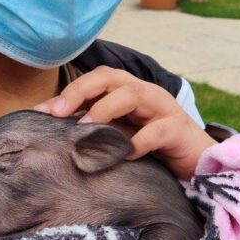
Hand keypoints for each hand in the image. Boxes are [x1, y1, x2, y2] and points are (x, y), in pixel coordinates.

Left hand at [34, 66, 214, 179]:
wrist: (197, 162)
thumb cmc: (153, 147)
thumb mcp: (119, 134)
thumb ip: (94, 128)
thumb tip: (52, 128)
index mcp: (128, 91)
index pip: (96, 79)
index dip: (69, 92)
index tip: (42, 113)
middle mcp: (145, 93)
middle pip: (112, 77)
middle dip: (82, 91)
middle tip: (59, 113)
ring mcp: (164, 108)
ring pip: (134, 94)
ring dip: (106, 109)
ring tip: (85, 129)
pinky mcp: (179, 130)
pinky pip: (158, 130)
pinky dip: (140, 141)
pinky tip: (126, 154)